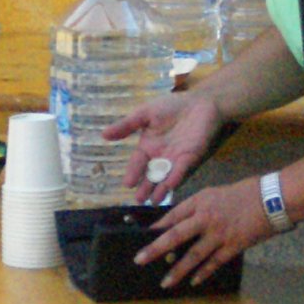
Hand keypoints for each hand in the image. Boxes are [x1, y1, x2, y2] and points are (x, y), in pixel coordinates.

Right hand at [102, 90, 223, 204]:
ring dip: (160, 189)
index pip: (138, 163)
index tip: (127, 184)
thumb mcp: (145, 113)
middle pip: (151, 175)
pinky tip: (170, 185)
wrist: (200, 102)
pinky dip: (176, 177)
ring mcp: (176, 159)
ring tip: (154, 201)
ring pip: (166, 177)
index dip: (132, 173)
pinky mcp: (191, 158)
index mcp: (148, 147)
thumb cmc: (172, 106)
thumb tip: (103, 135)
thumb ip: (127, 125)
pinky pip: (182, 169)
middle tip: (139, 200)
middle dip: (145, 187)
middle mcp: (161, 157)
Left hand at [133, 177, 271, 288]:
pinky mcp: (233, 246)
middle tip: (140, 260)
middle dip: (156, 249)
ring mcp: (219, 233)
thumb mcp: (214, 193)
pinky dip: (203, 273)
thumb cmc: (243, 193)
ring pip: (193, 255)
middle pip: (175, 235)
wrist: (271, 198)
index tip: (143, 237)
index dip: (157, 227)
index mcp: (200, 201)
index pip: (172, 216)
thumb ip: (197, 208)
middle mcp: (205, 218)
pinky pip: (214, 262)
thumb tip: (180, 223)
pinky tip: (194, 281)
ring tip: (165, 282)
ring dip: (178, 270)